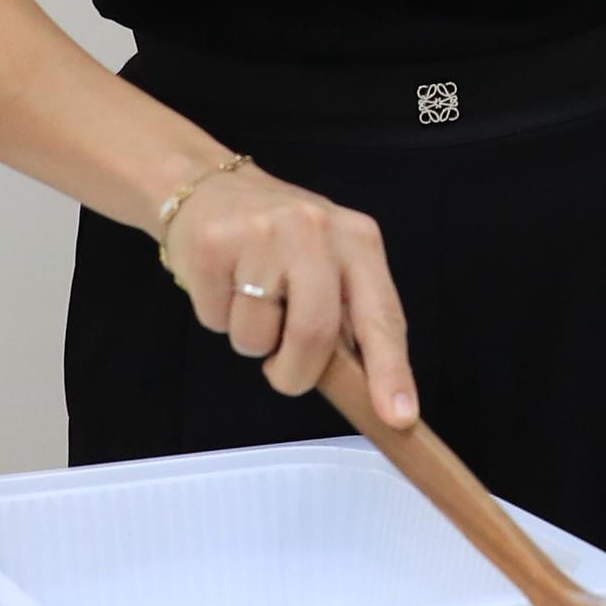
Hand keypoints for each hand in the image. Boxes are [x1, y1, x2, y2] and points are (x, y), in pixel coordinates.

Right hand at [157, 164, 413, 433]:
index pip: (381, 315)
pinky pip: (216, 321)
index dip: (391, 371)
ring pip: (257, 338)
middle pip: (314, 335)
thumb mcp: (330, 260)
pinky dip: (218, 318)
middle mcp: (314, 231)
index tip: (399, 416)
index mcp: (357, 240)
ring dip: (251, 339)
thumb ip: (350, 315)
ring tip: (249, 298)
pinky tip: (223, 282)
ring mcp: (261, 236)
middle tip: (283, 369)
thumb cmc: (278, 238)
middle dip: (295, 373)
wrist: (206, 189)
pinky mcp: (213, 247)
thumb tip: (368, 389)